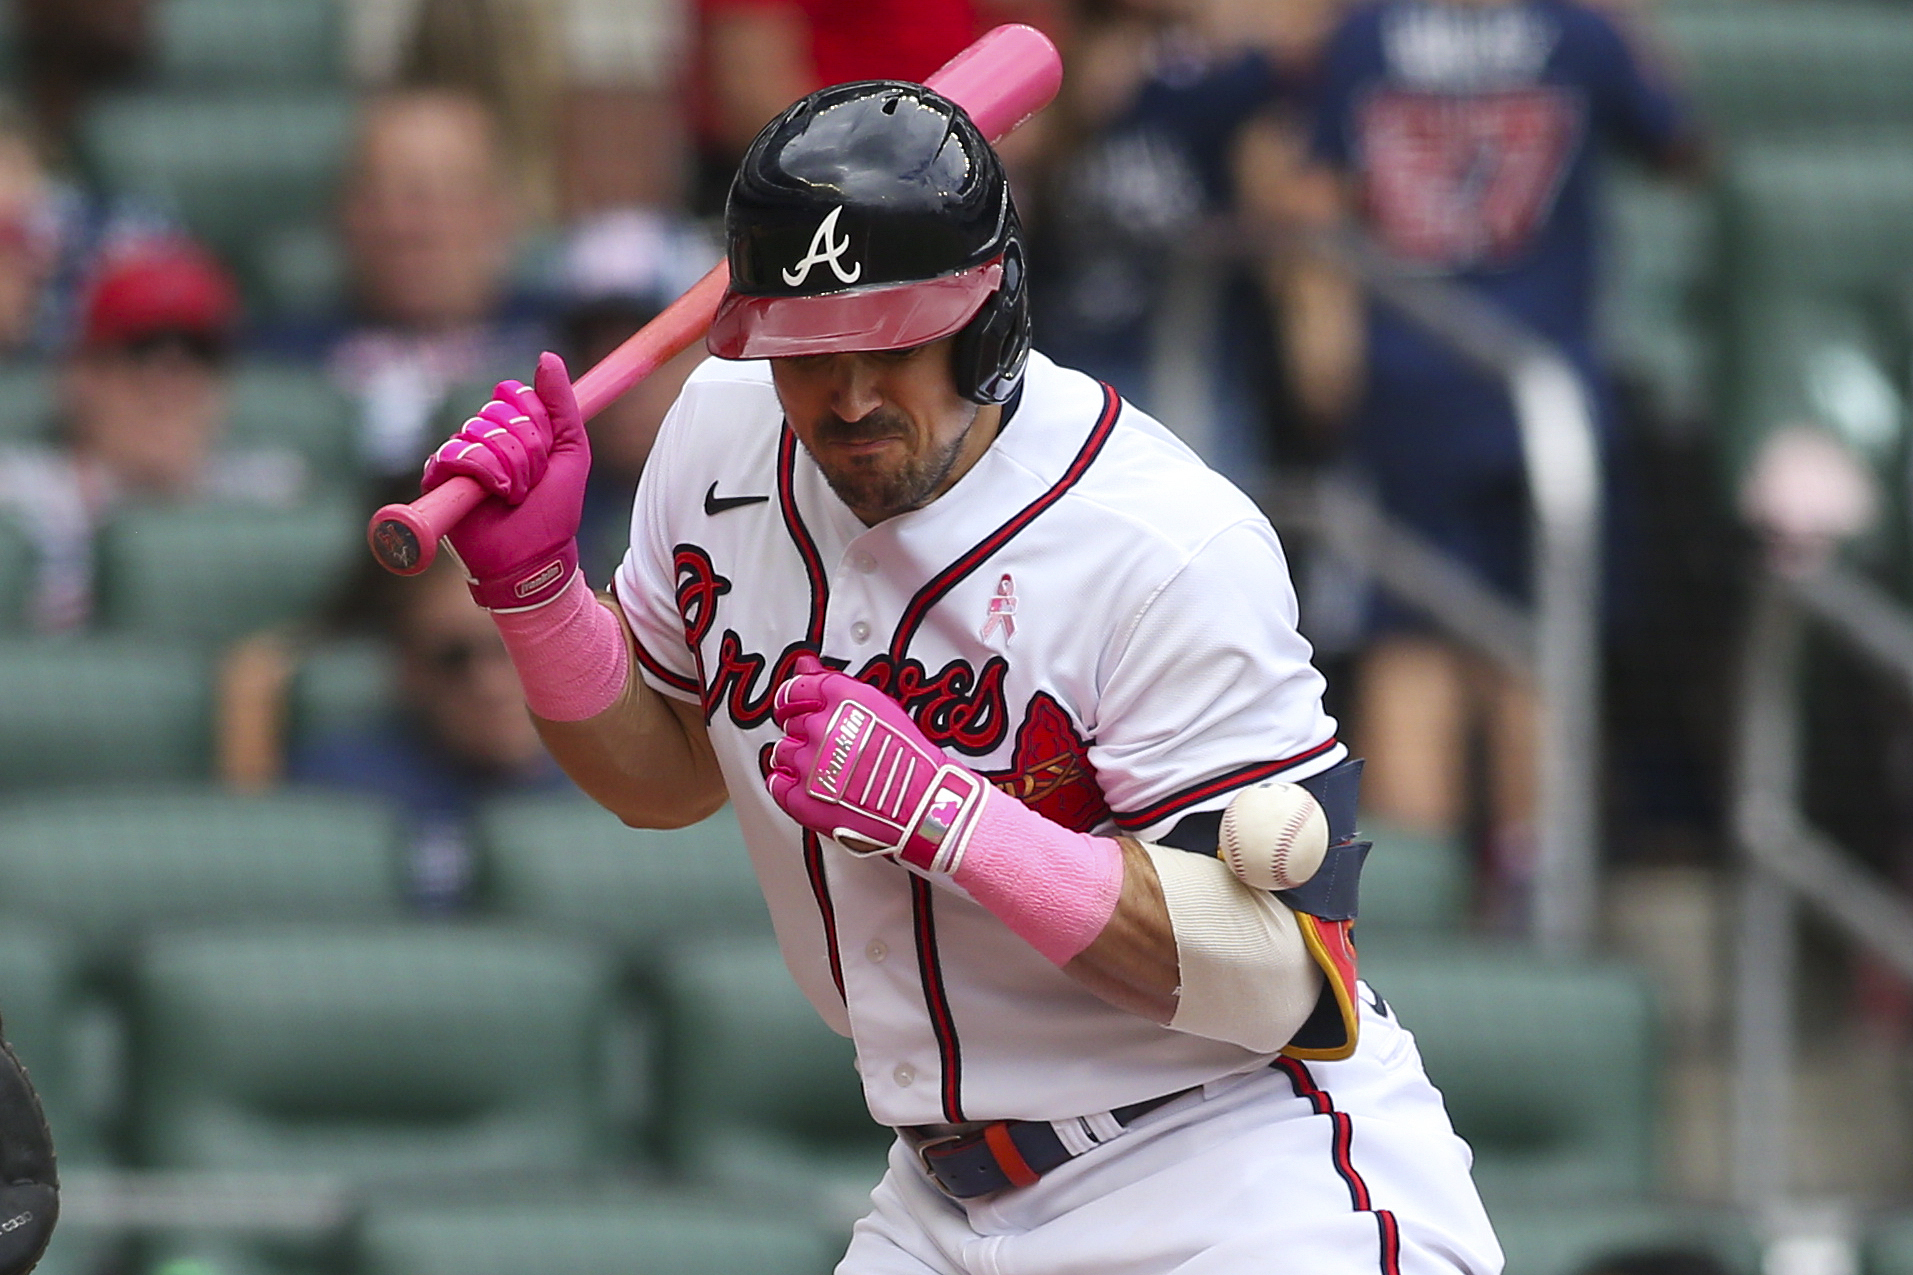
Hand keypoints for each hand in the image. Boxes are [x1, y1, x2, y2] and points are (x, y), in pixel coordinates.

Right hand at [422, 351, 590, 608]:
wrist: (535, 556)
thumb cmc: (555, 510)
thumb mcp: (572, 451)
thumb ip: (561, 405)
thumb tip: (547, 358)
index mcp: (512, 428)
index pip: (515, 394)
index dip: (536, 421)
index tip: (548, 454)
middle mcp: (483, 438)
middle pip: (496, 412)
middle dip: (525, 449)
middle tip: (532, 482)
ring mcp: (459, 457)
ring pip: (477, 432)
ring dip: (508, 467)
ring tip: (515, 494)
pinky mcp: (438, 478)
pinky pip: (453, 454)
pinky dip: (483, 474)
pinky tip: (494, 495)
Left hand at [767, 654, 987, 873]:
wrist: (922, 806)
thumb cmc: (911, 760)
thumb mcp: (878, 705)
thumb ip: (832, 683)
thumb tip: (806, 665)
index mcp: (842, 699)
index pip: (796, 688)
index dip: (794, 699)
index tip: (795, 705)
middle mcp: (823, 728)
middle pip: (791, 722)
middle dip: (806, 733)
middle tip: (830, 747)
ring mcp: (810, 764)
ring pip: (783, 752)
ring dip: (799, 759)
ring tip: (827, 770)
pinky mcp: (802, 798)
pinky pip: (777, 783)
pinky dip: (789, 786)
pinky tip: (812, 787)